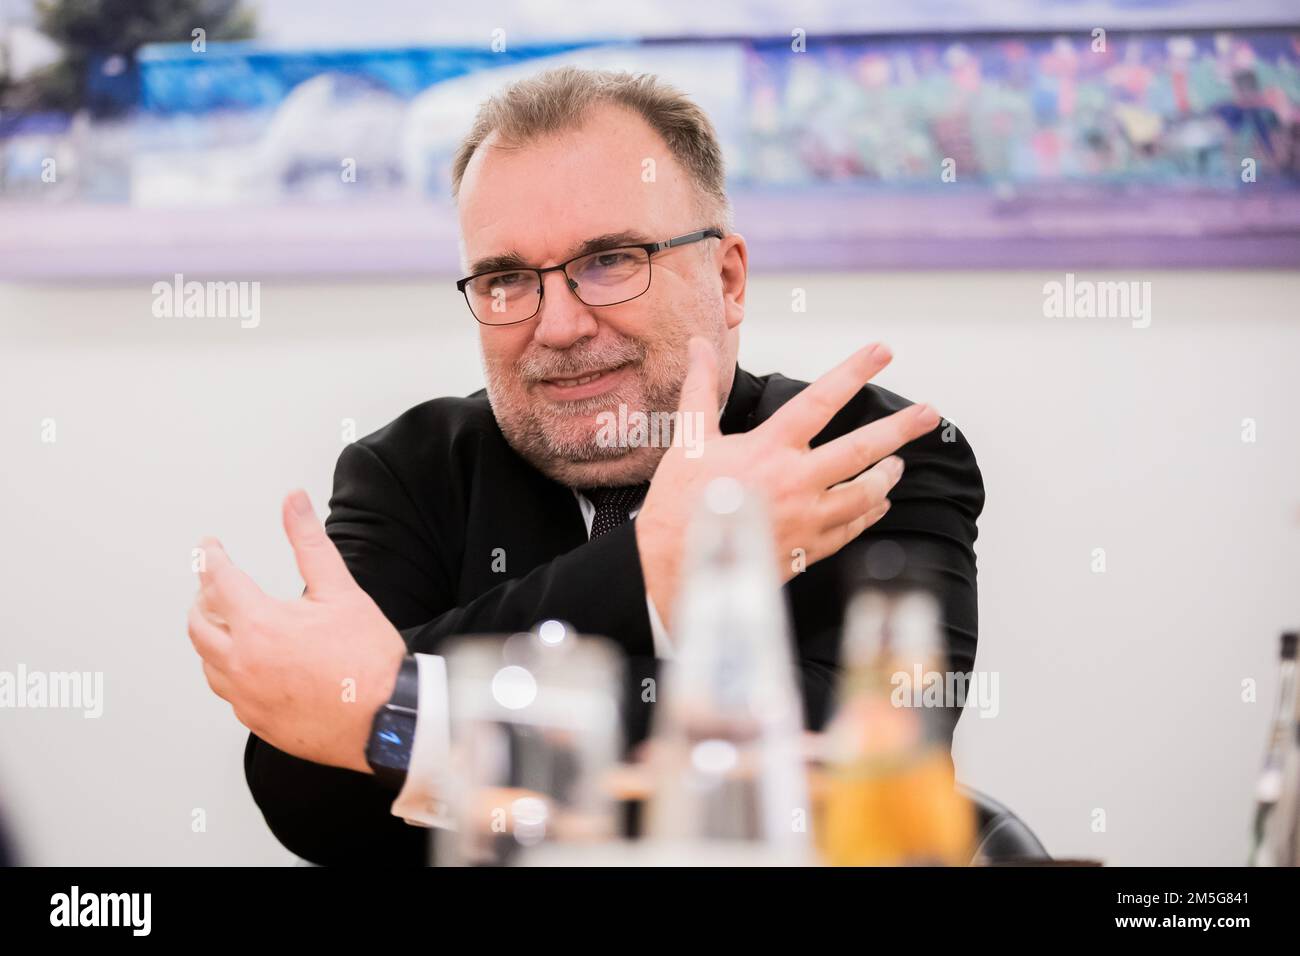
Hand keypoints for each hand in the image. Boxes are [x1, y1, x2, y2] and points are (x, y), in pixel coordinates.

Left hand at [186, 490, 406, 772]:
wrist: (386, 718)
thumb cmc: (368, 660)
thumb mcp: (340, 590)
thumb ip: (309, 543)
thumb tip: (293, 503)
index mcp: (259, 625)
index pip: (218, 580)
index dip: (211, 557)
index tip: (209, 548)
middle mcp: (242, 662)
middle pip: (199, 624)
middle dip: (203, 598)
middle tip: (215, 585)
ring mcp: (246, 696)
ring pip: (207, 661)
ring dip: (211, 636)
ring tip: (227, 623)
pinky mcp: (256, 720)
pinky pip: (227, 691)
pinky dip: (228, 669)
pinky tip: (247, 663)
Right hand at [635, 339, 940, 624]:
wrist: (675, 567)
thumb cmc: (680, 503)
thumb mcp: (689, 440)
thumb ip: (701, 388)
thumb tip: (698, 346)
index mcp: (768, 449)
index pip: (820, 400)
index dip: (853, 372)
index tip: (882, 351)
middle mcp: (795, 481)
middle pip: (861, 450)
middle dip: (900, 429)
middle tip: (930, 415)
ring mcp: (806, 518)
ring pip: (864, 493)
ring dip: (887, 476)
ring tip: (898, 465)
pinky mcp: (808, 548)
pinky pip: (852, 528)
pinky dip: (869, 513)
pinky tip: (878, 504)